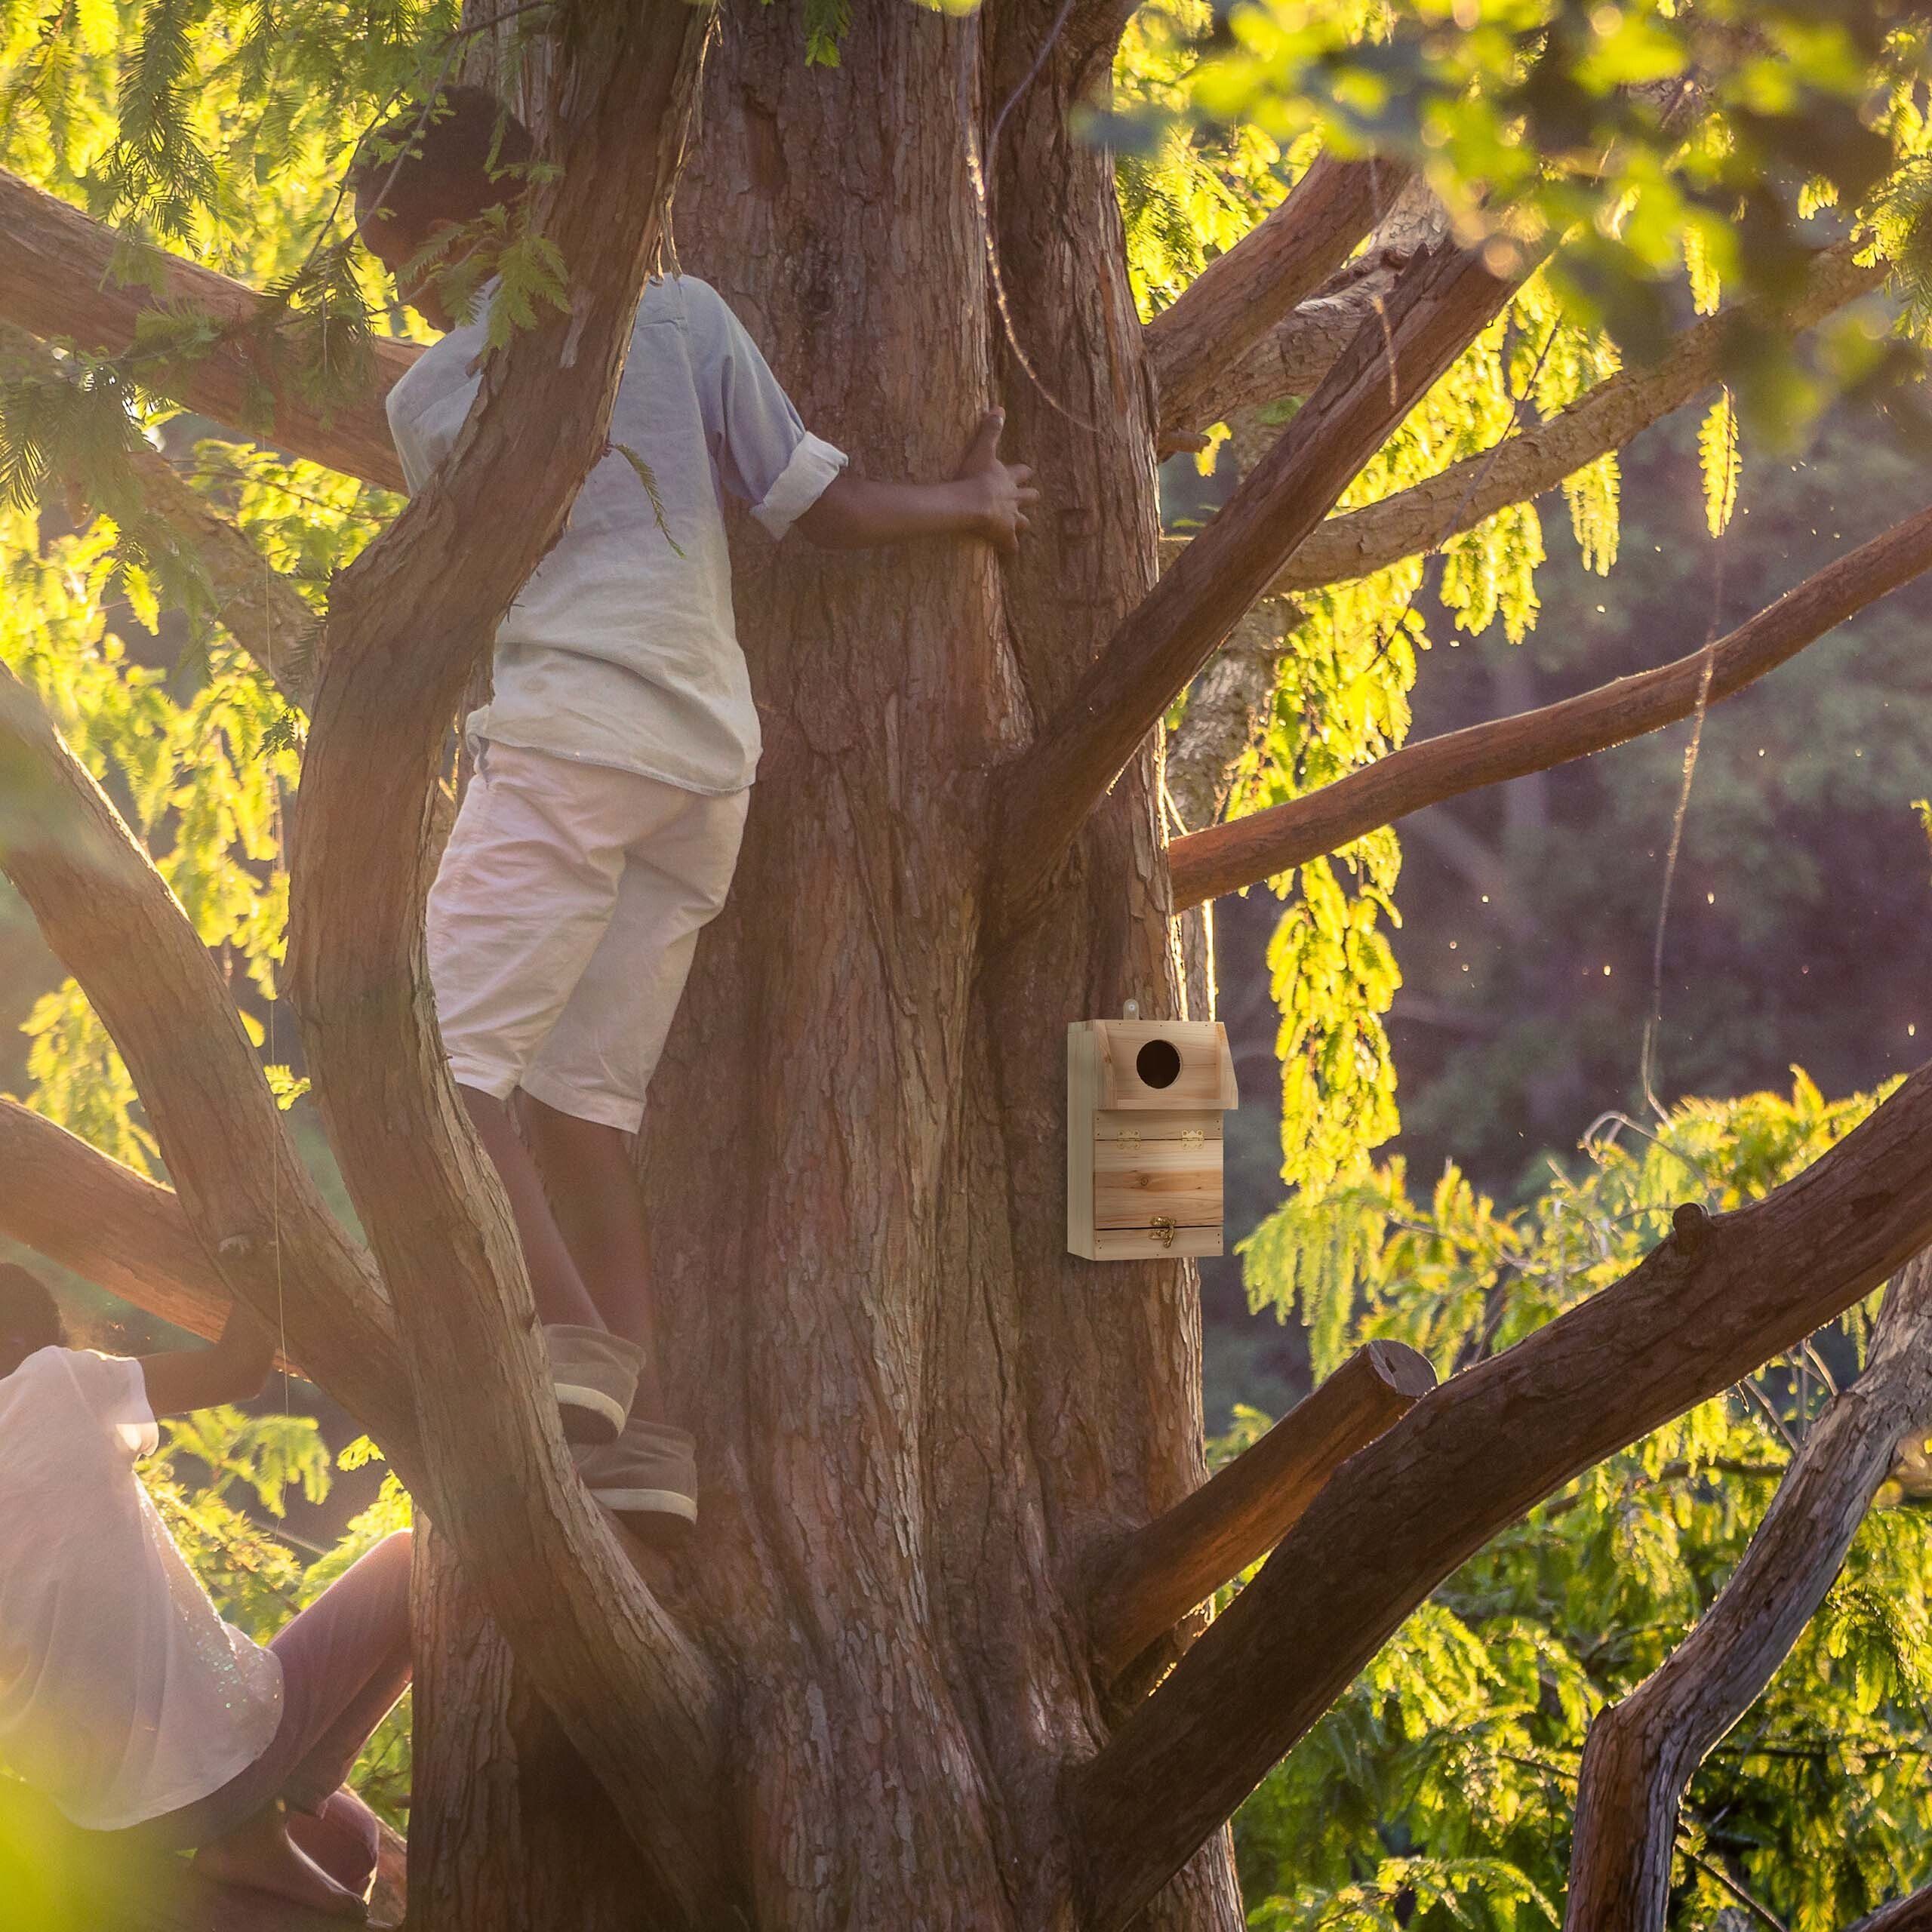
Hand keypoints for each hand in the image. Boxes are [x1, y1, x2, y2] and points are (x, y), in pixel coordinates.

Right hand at [953, 409, 1037, 554]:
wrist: (973, 503)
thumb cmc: (975, 475)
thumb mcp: (982, 449)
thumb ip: (991, 430)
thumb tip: (1000, 407)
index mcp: (1008, 478)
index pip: (1022, 472)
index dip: (1024, 472)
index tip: (1027, 471)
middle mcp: (1014, 498)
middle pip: (1028, 497)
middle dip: (1030, 497)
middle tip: (1033, 497)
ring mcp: (1011, 518)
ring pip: (1023, 522)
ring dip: (1022, 523)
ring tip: (1022, 526)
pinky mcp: (1004, 534)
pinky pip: (1010, 545)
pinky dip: (1010, 547)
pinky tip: (1010, 552)